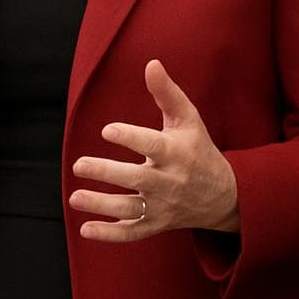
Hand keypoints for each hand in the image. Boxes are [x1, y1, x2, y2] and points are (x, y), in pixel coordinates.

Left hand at [69, 60, 238, 241]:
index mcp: (178, 153)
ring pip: (131, 208)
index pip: (153, 145)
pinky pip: (132, 233)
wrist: (224, 195)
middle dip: (107, 173)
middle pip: (137, 179)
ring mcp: (163, 206)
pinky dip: (110, 235)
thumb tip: (151, 63)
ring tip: (75, 196)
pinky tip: (85, 229)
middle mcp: (170, 181)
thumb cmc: (198, 149)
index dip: (130, 137)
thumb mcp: (188, 119)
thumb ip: (167, 93)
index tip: (107, 129)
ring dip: (102, 205)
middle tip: (78, 164)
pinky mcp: (156, 224)